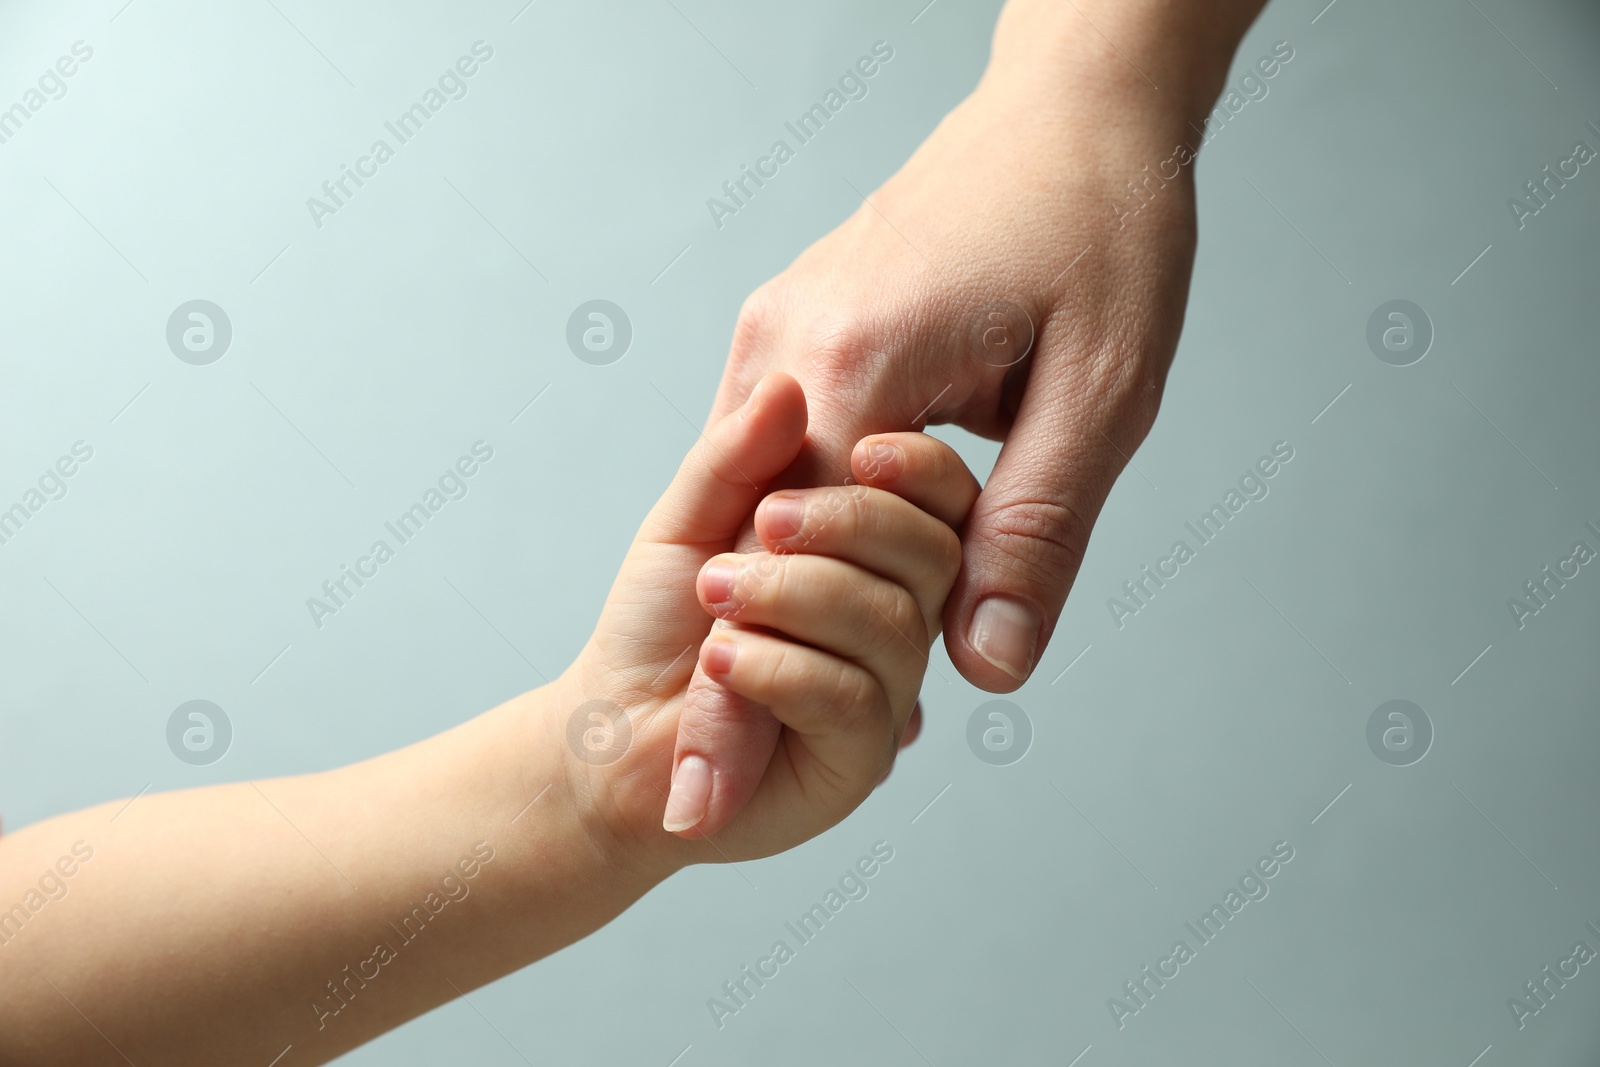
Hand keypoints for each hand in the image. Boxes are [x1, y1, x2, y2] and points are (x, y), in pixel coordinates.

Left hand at [553, 373, 977, 864]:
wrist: (609, 731)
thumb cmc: (655, 629)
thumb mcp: (687, 521)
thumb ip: (736, 459)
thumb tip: (786, 391)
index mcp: (870, 556)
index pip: (944, 502)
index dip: (920, 471)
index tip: (863, 451)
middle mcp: (894, 622)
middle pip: (935, 557)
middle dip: (846, 526)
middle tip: (761, 523)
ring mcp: (884, 694)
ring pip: (893, 626)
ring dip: (792, 597)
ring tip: (716, 598)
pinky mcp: (858, 761)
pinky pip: (852, 699)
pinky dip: (778, 667)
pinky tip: (721, 660)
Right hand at [675, 0, 1266, 836]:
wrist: (1072, 107)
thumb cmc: (1101, 230)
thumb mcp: (1101, 392)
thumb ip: (1033, 533)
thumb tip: (986, 665)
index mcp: (860, 362)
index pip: (784, 561)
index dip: (743, 693)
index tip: (705, 796)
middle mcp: (790, 342)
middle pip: (745, 535)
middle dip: (724, 669)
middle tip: (702, 790)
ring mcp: (780, 326)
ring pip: (751, 486)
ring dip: (755, 591)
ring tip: (731, 712)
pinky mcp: (795, 320)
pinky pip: (772, 441)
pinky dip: (778, 519)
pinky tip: (787, 582)